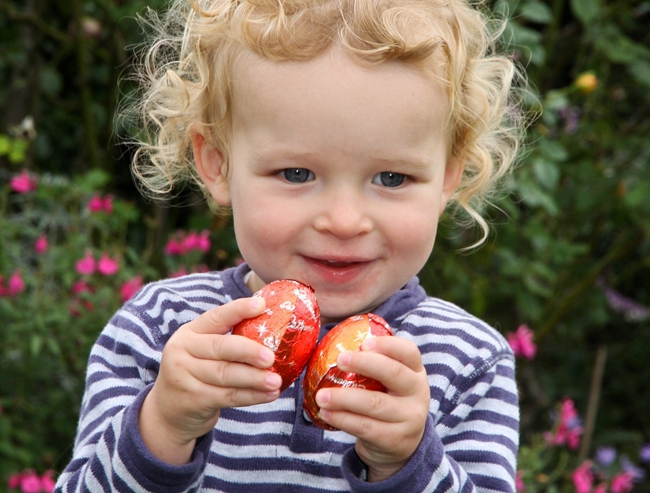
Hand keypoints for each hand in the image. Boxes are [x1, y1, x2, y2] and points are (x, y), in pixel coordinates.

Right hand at [139, 297, 282, 464]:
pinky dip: (252, 396)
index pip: (215, 317)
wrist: (169, 410)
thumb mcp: (202, 351)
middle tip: (271, 357)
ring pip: (226, 375)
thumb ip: (228, 340)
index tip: (261, 305)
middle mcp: (182, 351)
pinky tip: (269, 395)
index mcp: (189, 332)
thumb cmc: (198, 372)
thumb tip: (273, 327)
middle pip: (220, 348)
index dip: (238, 310)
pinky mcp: (193, 400)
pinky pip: (228, 396)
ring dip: (255, 378)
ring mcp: (184, 376)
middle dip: (249, 351)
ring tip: (276, 380)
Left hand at [315, 336, 430, 481]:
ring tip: (321, 395)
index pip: (408, 351)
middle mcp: (417, 392)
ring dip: (344, 398)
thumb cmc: (387, 399)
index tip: (363, 343)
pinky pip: (366, 427)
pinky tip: (326, 413)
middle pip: (394, 373)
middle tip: (339, 359)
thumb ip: (373, 364)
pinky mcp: (395, 440)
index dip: (387, 345)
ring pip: (375, 403)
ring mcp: (410, 418)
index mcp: (415, 370)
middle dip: (364, 364)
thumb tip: (334, 346)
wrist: (401, 443)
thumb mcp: (390, 381)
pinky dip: (343, 419)